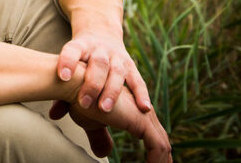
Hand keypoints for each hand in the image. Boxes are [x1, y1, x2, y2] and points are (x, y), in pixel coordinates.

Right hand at [50, 87, 171, 162]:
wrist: (75, 85)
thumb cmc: (78, 97)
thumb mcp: (91, 121)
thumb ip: (100, 136)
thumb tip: (103, 152)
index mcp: (132, 107)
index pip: (150, 131)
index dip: (154, 148)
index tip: (156, 161)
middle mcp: (140, 108)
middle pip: (160, 136)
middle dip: (165, 157)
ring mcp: (143, 114)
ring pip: (162, 143)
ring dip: (163, 161)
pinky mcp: (141, 120)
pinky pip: (158, 145)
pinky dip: (158, 160)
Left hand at [57, 29, 151, 113]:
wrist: (100, 32)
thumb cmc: (79, 59)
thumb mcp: (70, 64)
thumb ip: (62, 90)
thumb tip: (53, 115)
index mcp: (80, 45)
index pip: (72, 50)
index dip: (67, 62)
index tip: (62, 76)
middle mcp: (100, 49)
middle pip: (98, 63)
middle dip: (92, 84)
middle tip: (84, 103)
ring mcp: (117, 56)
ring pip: (117, 71)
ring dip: (112, 91)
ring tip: (105, 109)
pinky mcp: (131, 65)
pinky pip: (138, 80)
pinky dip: (142, 94)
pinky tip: (144, 108)